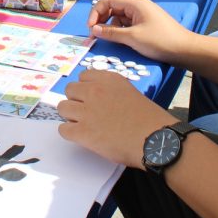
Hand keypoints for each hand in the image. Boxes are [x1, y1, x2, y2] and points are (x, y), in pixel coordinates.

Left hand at [58, 70, 174, 167]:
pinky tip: (81, 137)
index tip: (91, 98)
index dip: (86, 88)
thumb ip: (112, 92)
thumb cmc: (149, 120)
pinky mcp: (82, 132)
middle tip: (86, 113)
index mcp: (108, 80)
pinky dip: (69, 133)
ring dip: (70, 116)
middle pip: (69, 90)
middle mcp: (94, 91)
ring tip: (83, 125)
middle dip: (76, 101)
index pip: (83, 76)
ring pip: (62, 108)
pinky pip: (63, 129)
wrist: (155, 140)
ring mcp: (86, 111)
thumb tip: (102, 101)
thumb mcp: (131, 93)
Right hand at [86, 0, 187, 62]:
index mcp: (135, 3)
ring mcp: (142, 14)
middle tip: (95, 35)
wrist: (185, 50)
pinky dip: (120, 30)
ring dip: (110, 26)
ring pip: (119, 17)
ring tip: (107, 39)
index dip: (96, 12)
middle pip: (112, 7)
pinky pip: (127, 23)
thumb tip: (94, 30)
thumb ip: (111, 33)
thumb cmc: (160, 41)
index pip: (107, 0)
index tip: (91, 29)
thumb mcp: (133, 38)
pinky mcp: (146, 24)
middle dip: (101, 19)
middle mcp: (137, 5)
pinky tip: (119, 40)